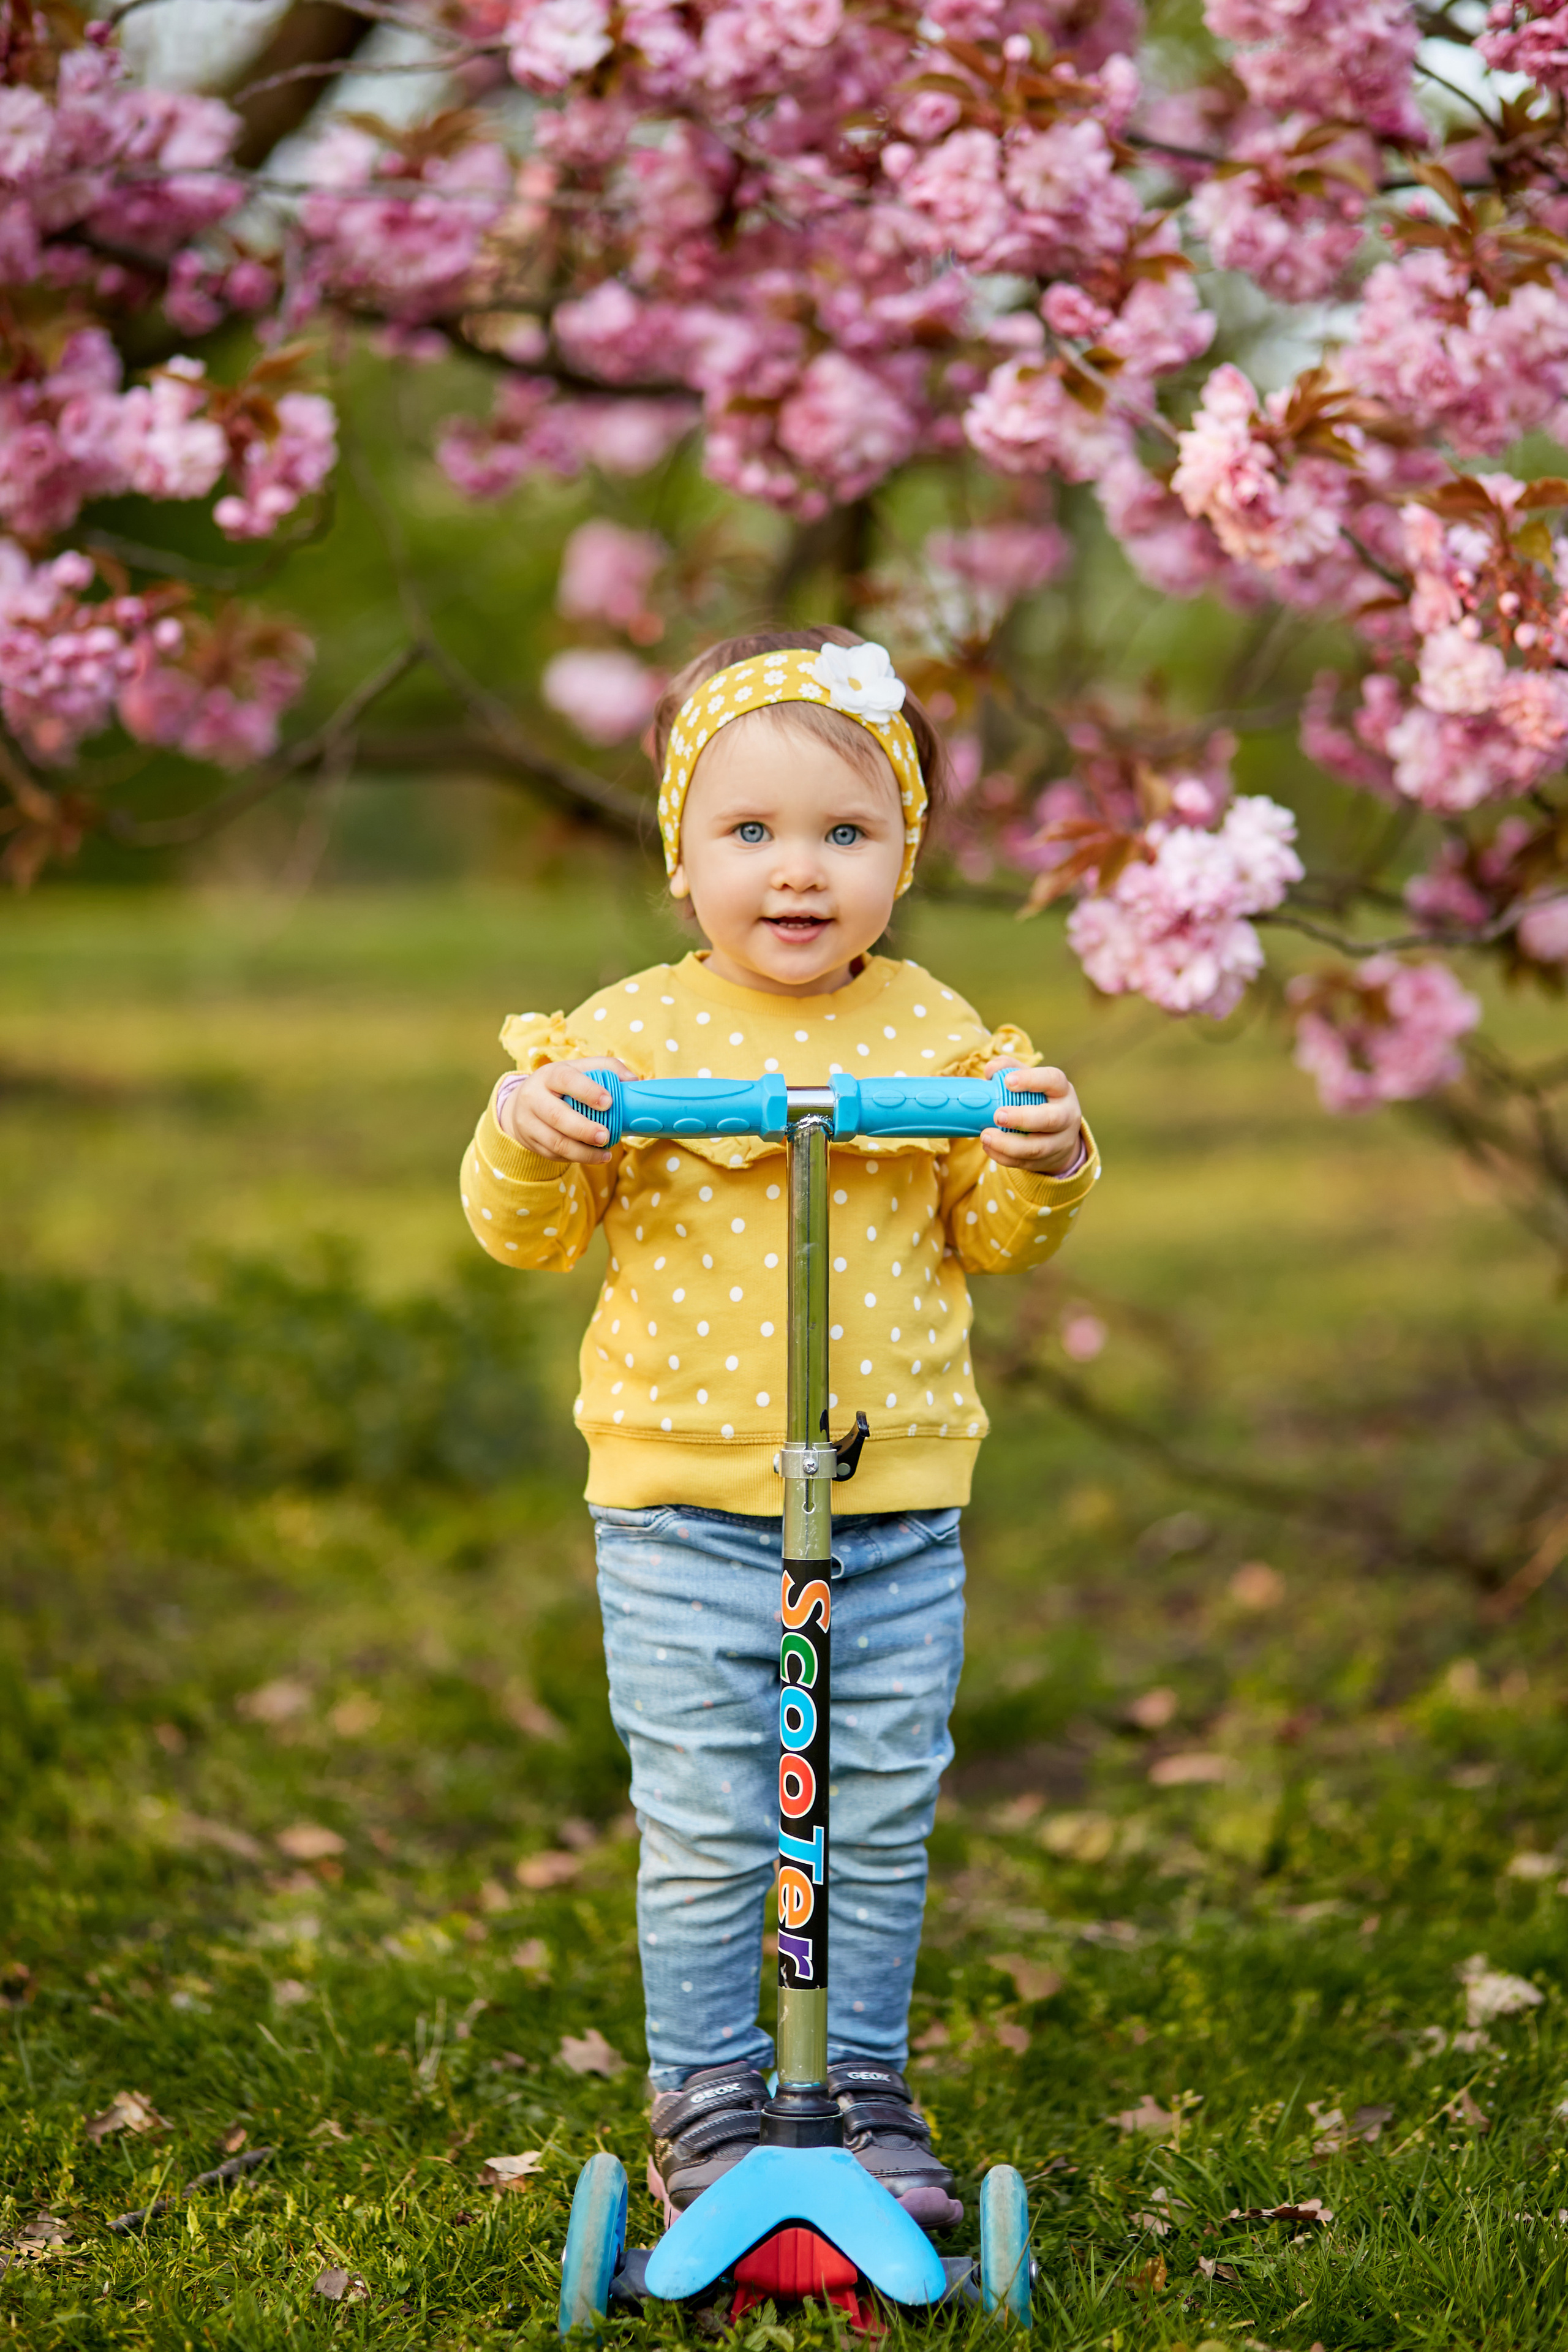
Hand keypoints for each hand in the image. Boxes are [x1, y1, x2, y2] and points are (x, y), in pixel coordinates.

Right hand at [497, 1057, 635, 1162]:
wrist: (521, 1103)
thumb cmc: (560, 1085)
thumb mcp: (578, 1069)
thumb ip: (607, 1068)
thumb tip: (632, 1080)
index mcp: (549, 1075)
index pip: (566, 1079)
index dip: (587, 1091)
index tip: (608, 1102)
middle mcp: (533, 1097)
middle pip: (557, 1116)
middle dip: (584, 1130)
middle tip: (606, 1136)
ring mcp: (528, 1122)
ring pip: (555, 1142)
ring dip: (583, 1152)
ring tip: (605, 1155)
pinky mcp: (530, 1142)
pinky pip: (553, 1154)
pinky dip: (575, 1158)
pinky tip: (593, 1157)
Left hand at [980, 1061, 1083, 1175]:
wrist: (1060, 1135)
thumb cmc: (1038, 1100)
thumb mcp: (1030, 1081)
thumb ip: (1009, 1068)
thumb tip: (990, 1070)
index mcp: (1061, 1090)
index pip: (1053, 1080)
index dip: (1031, 1080)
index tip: (1008, 1081)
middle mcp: (1066, 1115)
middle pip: (1050, 1119)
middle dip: (1022, 1118)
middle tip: (997, 1115)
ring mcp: (1059, 1141)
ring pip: (1037, 1147)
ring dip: (1008, 1144)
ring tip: (986, 1136)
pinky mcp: (1047, 1161)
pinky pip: (1025, 1162)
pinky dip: (1003, 1157)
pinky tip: (988, 1147)